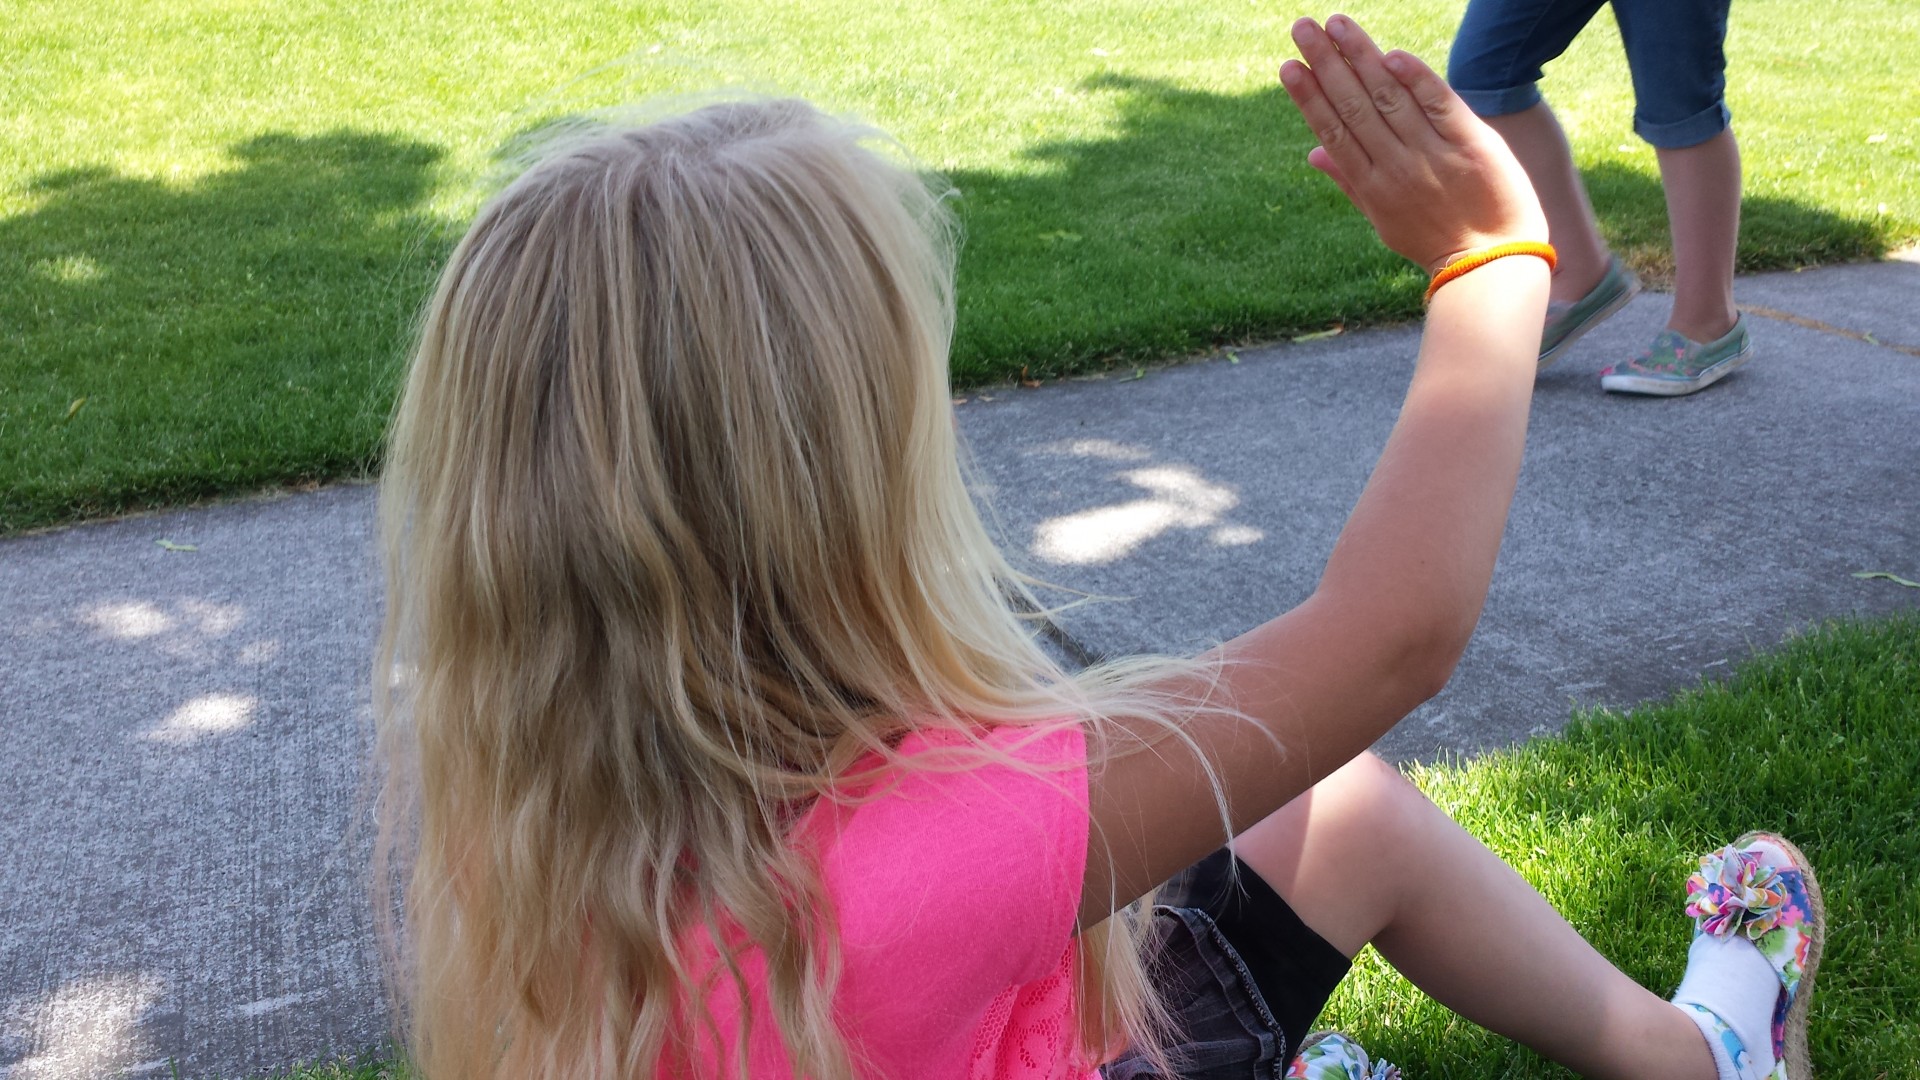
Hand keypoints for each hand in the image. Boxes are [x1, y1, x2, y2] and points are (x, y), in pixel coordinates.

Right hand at [1279, 15, 1546, 272]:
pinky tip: (1392, 54)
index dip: (1309, 97)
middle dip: (1326, 65)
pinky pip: (1439, 104)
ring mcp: (1434, 154)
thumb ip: (1350, 182)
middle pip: (1354, 106)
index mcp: (1372, 186)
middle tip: (1302, 28)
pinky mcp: (1472, 144)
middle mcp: (1397, 167)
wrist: (1492, 264)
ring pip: (1389, 97)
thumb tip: (1312, 153)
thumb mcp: (1385, 221)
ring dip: (1361, 56)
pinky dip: (1415, 78)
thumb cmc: (1435, 241)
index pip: (1333, 131)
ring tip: (1336, 24)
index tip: (1289, 66)